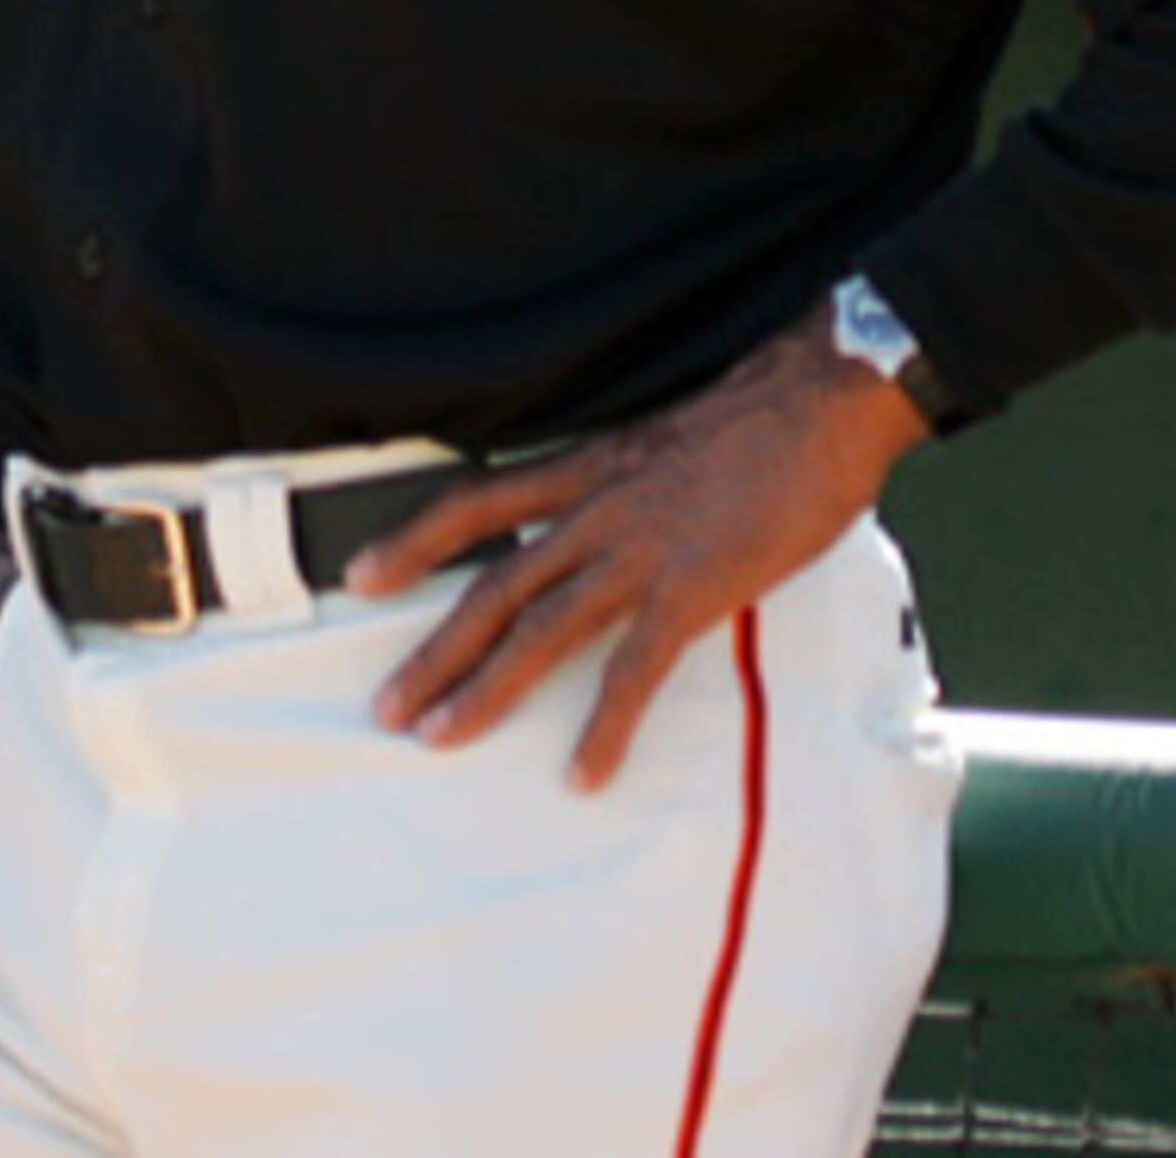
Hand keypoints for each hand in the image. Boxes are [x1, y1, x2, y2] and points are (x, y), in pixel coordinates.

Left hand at [351, 312, 932, 790]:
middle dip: (432, 652)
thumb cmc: (751, 422)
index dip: (413, 541)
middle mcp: (594, 512)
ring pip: (540, 632)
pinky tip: (582, 773)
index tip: (360, 576)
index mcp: (583, 469)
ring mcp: (639, 554)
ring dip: (486, 692)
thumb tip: (598, 519)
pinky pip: (634, 673)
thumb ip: (619, 484)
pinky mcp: (692, 593)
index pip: (473, 504)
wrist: (816, 402)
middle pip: (491, 589)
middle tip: (385, 706)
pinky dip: (604, 729)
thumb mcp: (657, 441)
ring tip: (439, 739)